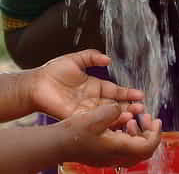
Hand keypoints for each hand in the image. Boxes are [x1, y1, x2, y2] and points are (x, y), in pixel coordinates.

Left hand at [25, 49, 145, 122]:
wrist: (37, 83)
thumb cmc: (53, 71)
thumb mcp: (75, 60)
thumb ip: (91, 57)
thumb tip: (108, 59)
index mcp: (93, 86)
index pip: (114, 91)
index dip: (127, 93)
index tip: (140, 95)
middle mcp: (92, 99)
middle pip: (114, 105)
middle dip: (129, 106)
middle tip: (142, 108)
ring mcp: (86, 110)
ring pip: (107, 114)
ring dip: (121, 115)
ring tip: (134, 114)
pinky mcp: (78, 117)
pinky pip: (94, 120)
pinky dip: (106, 121)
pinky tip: (117, 120)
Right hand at [57, 103, 161, 167]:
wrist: (58, 145)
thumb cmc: (74, 132)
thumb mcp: (95, 116)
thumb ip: (112, 110)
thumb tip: (120, 108)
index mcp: (118, 148)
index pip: (147, 145)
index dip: (156, 133)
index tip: (157, 119)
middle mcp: (116, 156)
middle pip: (143, 150)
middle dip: (148, 132)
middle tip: (147, 117)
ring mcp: (109, 158)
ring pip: (133, 150)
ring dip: (137, 134)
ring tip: (131, 118)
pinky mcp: (102, 155)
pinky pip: (123, 149)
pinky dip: (126, 136)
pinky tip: (118, 123)